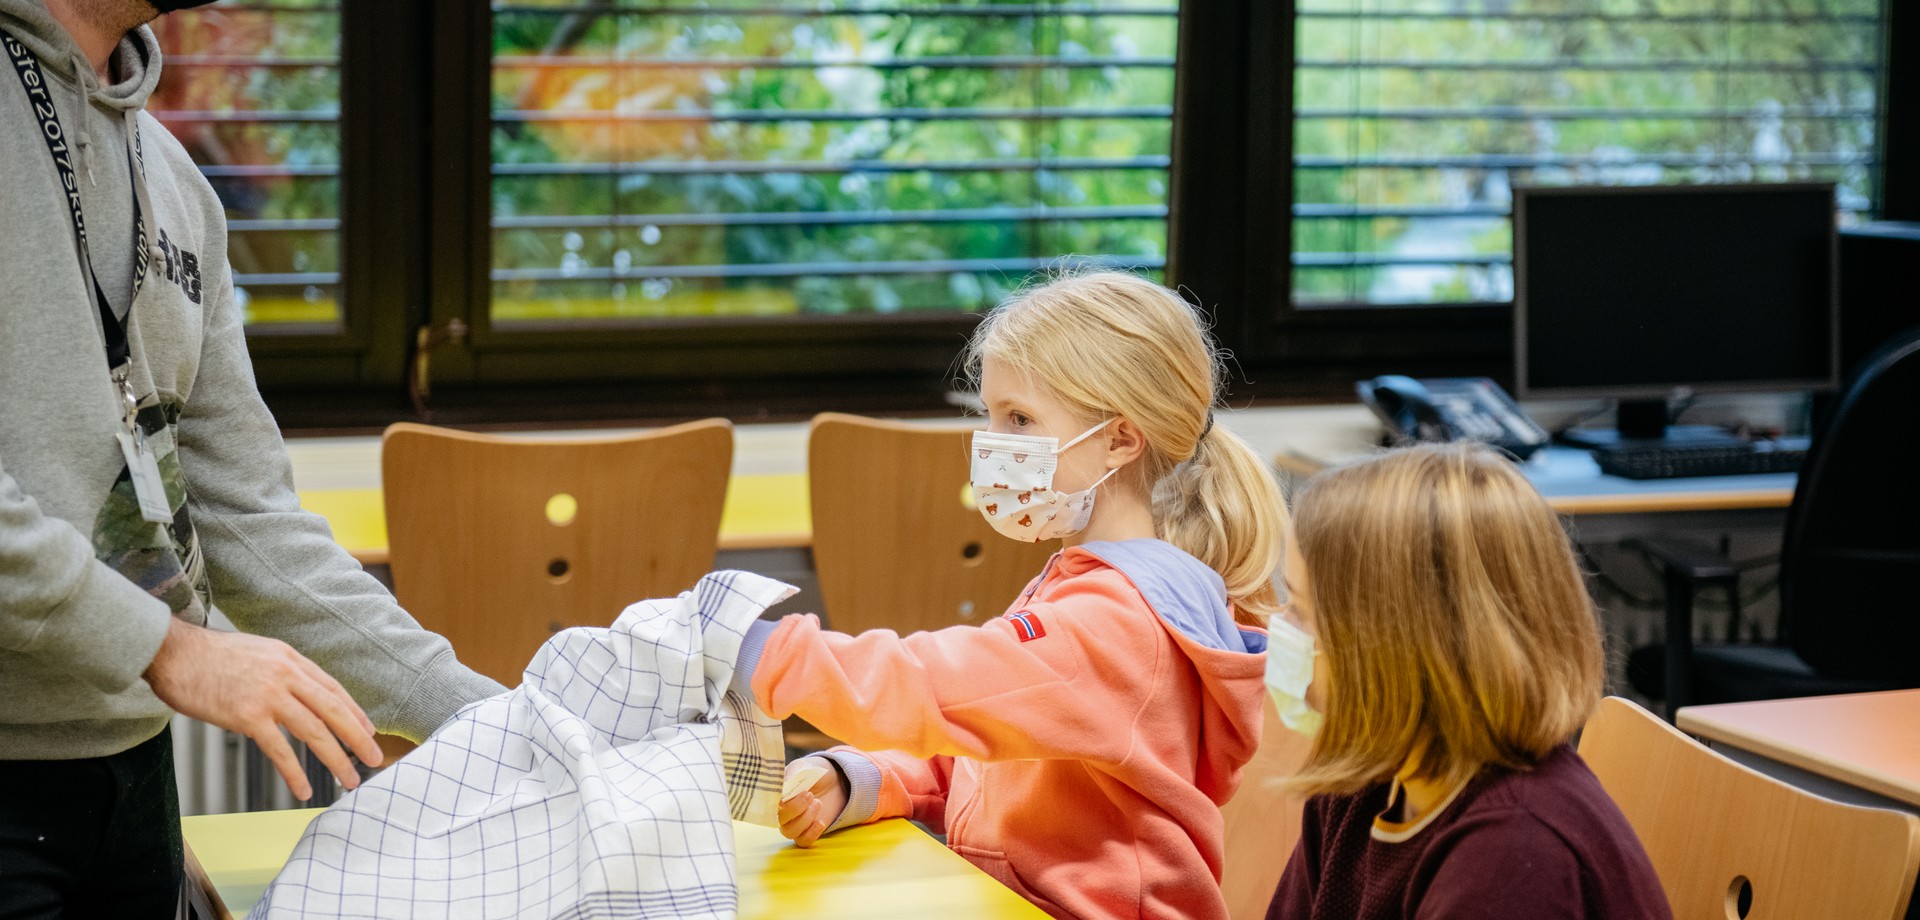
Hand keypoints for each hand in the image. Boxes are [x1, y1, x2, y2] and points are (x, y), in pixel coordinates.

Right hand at [143, 618, 382, 800]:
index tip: (369, 731)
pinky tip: (305, 789)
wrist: (171, 651)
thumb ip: (280, 672)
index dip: (354, 712)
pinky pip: (279, 749)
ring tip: (350, 780)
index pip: (332, 689)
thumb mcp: (257, 652)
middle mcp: (286, 674)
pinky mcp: (246, 715)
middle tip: (375, 759)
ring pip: (314, 731)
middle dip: (358, 737)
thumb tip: (296, 694)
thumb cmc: (208, 656)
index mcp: (290, 658)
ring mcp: (268, 694)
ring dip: (336, 758)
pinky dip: (295, 772)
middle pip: (333, 710)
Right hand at [778, 756, 847, 847]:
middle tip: (810, 795)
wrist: (834, 780)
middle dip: (795, 808)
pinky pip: (803, 841)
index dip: (777, 803)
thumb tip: (783, 786)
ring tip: (818, 803)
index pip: (769, 804)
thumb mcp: (804, 766)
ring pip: (790, 832)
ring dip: (805, 819)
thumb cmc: (814, 772)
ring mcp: (793, 823)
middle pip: (779, 820)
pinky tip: (820, 822)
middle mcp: (781, 811)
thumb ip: (793, 774)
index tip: (788, 796)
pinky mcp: (806, 832)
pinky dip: (812, 834)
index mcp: (776, 795)